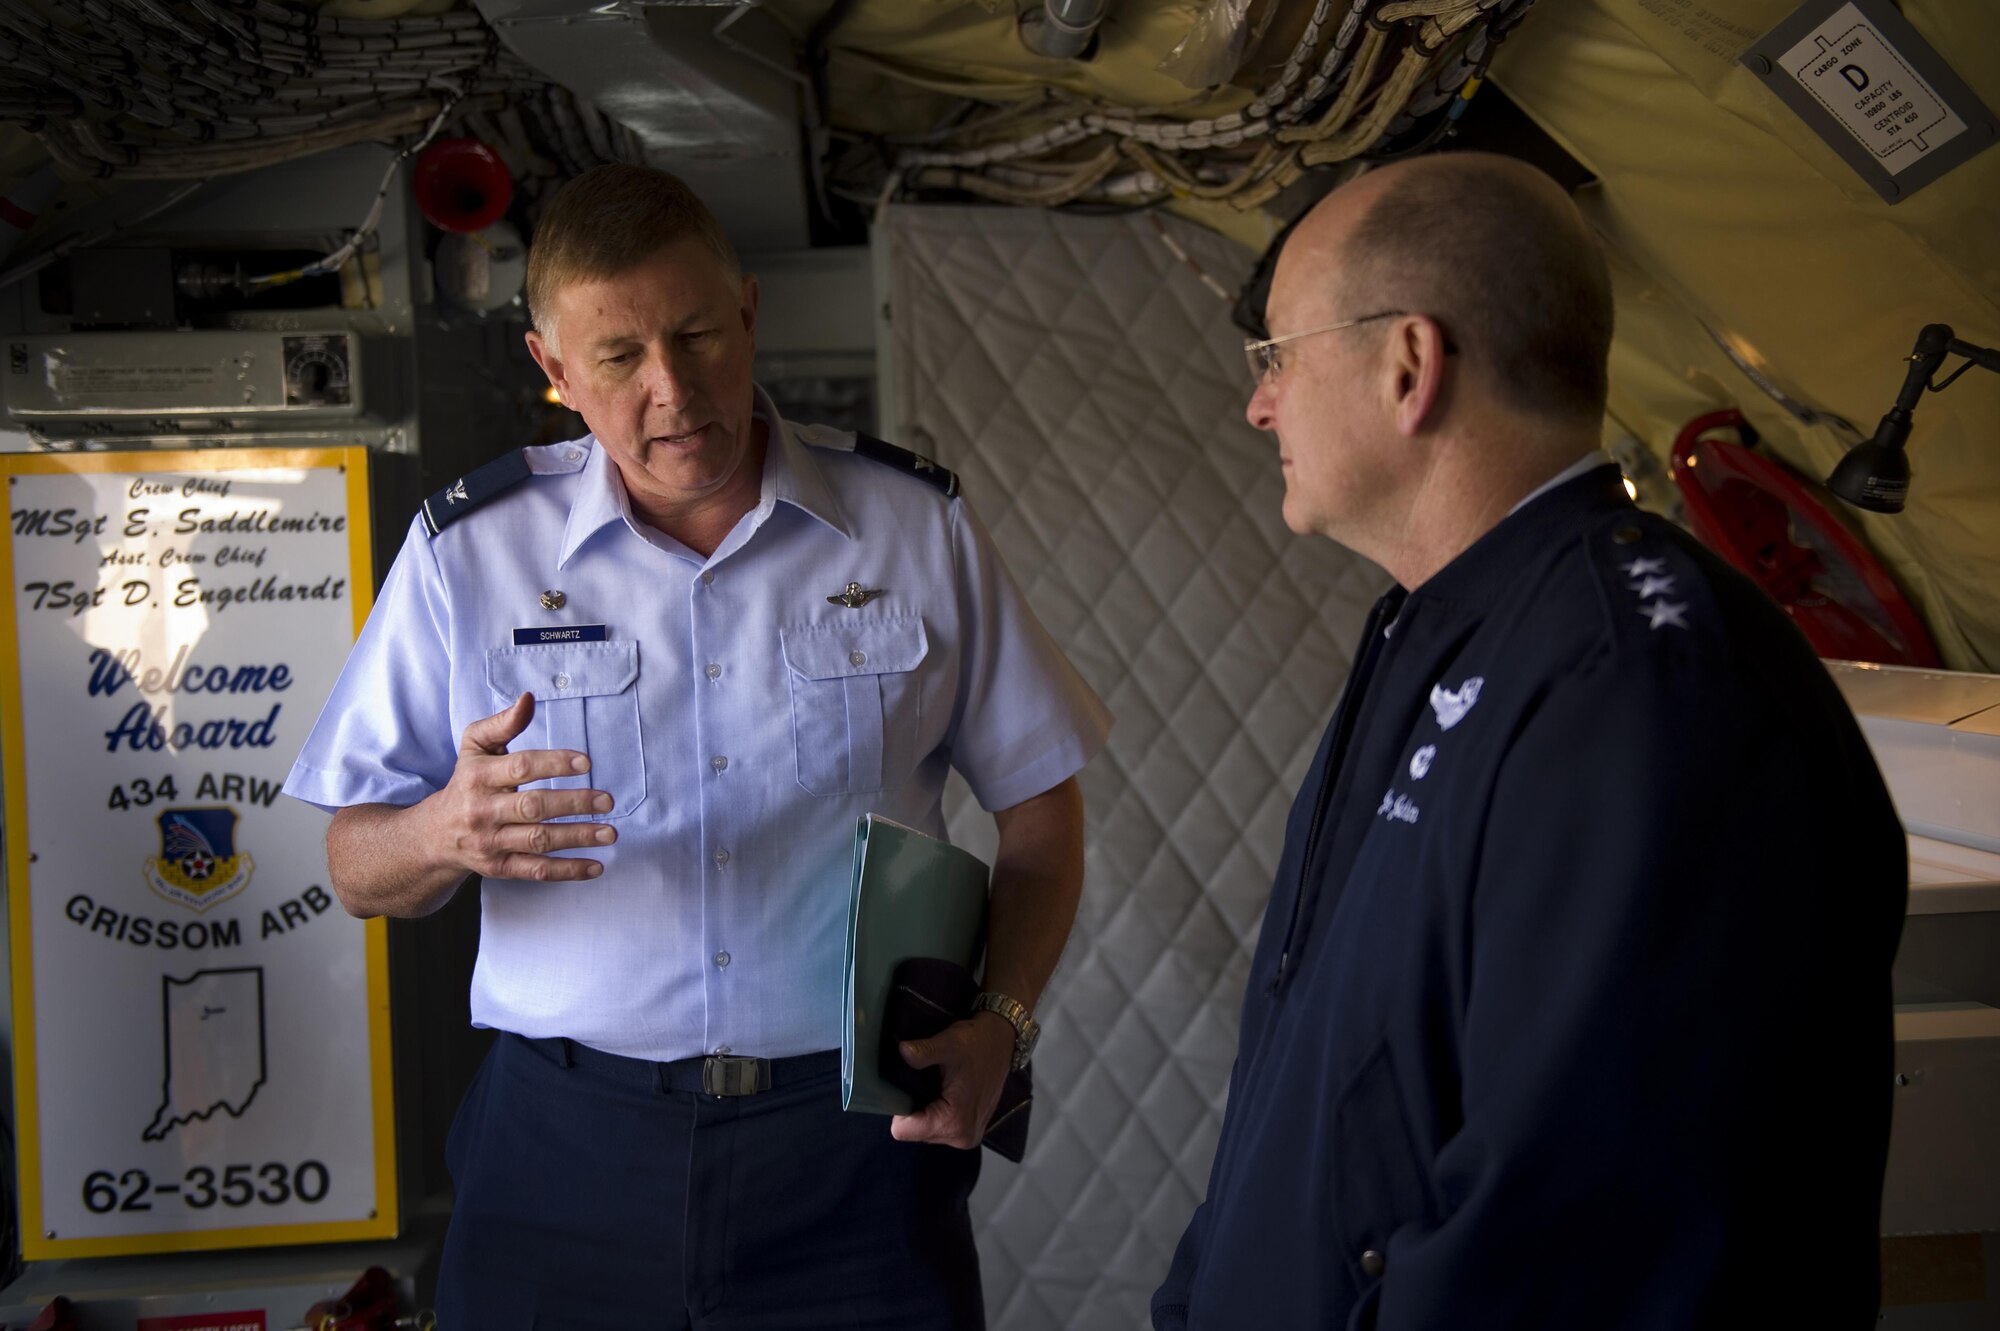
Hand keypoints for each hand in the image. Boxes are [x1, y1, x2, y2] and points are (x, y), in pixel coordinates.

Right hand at [427, 692, 614, 881]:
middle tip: (607, 801)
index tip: (586, 762)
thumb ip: (502, 723)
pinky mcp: (498, 867)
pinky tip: (595, 867)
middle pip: (533, 807)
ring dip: (577, 837)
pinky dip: (567, 871)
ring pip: (538, 840)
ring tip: (610, 833)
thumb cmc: (466, 782)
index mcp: (479, 776)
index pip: (521, 768)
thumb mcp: (475, 747)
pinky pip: (535, 871)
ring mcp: (490, 841)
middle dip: (574, 803)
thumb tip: (528, 698)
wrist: (434, 834)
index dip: (554, 763)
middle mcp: (483, 810)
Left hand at [889, 1012, 1015, 1149]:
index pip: (904, 1131)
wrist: (1002, 1042)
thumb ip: (924, 1051)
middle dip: (915, 1109)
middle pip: (914, 1132)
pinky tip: (945, 1093)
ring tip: (937, 1086)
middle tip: (927, 1082)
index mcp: (955, 1121)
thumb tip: (902, 1052)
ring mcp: (968, 1137)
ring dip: (926, 1111)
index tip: (912, 1085)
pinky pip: (939, 1128)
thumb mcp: (949, 1043)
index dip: (900, 1107)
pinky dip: (937, 1113)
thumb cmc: (977, 1043)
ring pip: (925, 1131)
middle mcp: (962, 1136)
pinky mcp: (970, 1132)